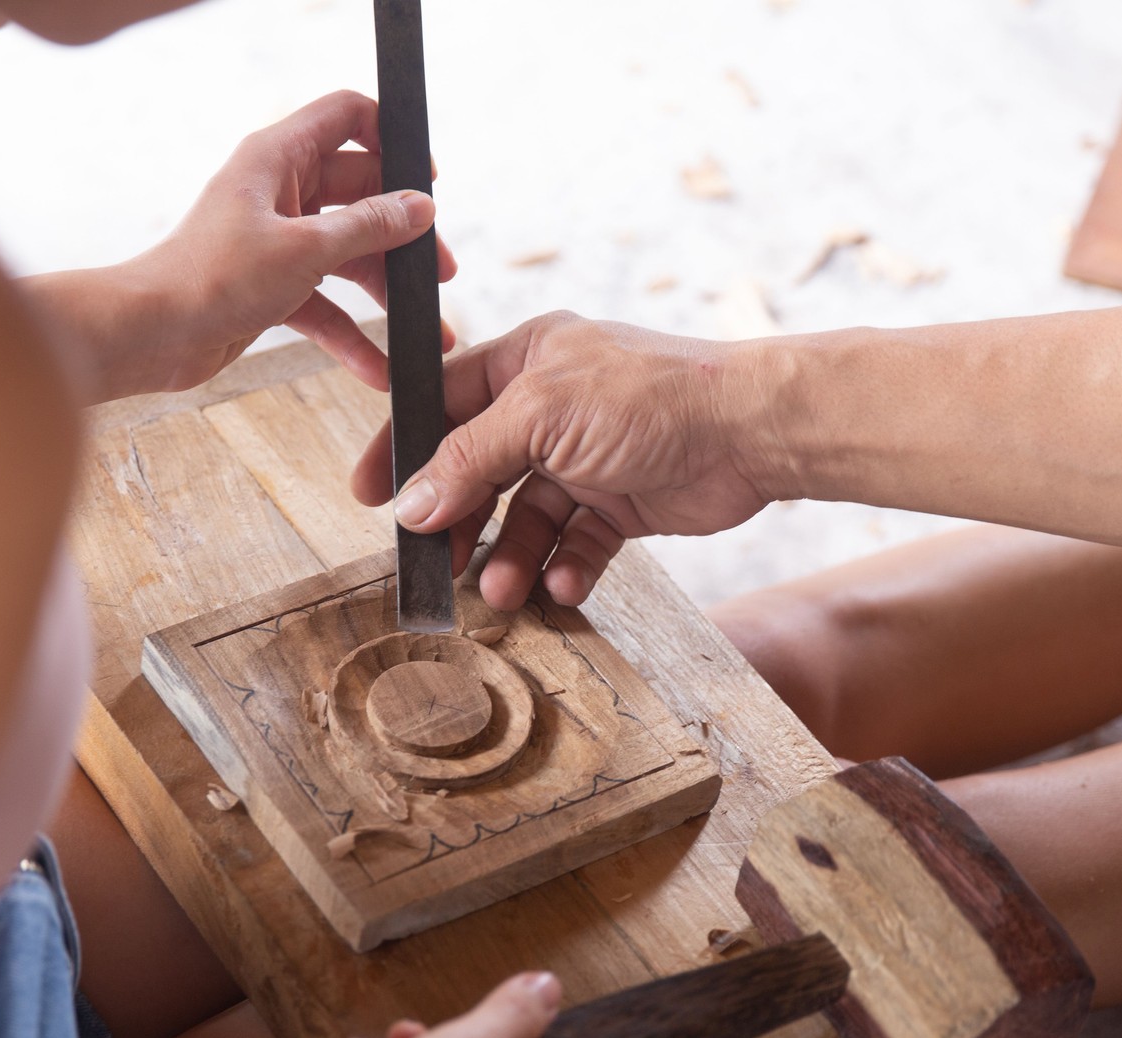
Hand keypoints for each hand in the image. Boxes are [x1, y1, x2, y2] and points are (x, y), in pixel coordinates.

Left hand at [114, 90, 456, 392]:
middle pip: (359, 195)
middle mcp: (278, 193)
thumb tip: (419, 208)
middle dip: (402, 234)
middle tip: (438, 269)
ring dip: (386, 292)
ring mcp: (276, 240)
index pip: (346, 118)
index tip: (426, 179)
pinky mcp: (271, 286)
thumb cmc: (211, 279)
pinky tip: (379, 371)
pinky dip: (351, 335)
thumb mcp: (306, 249)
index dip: (391, 138)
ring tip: (427, 331)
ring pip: (348, 255)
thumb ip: (369, 226)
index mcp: (278, 159)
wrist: (151, 336)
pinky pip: (325, 305)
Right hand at [351, 312, 778, 610]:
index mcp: (527, 361)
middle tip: (436, 566)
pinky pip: (576, 543)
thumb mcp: (542, 415)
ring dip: (512, 558)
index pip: (444, 402)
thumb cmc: (653, 395)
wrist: (750, 432)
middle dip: (459, 522)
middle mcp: (552, 408)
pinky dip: (566, 568)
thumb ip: (471, 457)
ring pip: (527, 518)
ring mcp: (587, 457)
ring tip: (507, 593)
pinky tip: (563, 586)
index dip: (405, 449)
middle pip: (481, 471)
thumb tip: (412, 503)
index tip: (371, 496)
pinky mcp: (622, 502)